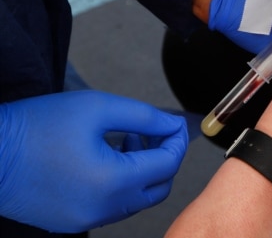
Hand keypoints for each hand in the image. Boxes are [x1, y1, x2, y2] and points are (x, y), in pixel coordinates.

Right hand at [0, 90, 187, 232]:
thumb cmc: (36, 126)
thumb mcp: (97, 107)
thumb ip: (143, 116)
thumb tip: (173, 125)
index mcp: (114, 182)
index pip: (168, 164)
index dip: (177, 140)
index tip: (174, 123)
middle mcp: (105, 209)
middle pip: (159, 187)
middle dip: (163, 157)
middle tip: (150, 131)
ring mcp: (87, 219)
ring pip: (136, 199)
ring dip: (141, 170)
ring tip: (125, 139)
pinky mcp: (71, 222)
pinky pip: (112, 206)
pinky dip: (120, 184)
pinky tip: (104, 157)